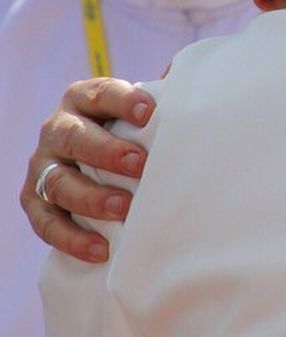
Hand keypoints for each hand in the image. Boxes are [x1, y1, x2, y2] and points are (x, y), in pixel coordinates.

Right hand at [21, 77, 153, 262]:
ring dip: (91, 197)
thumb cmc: (135, 133)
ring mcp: (43, 167)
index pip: (100, 93)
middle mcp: (58, 130)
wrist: (101, 161)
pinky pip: (47, 223)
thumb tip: (199, 87)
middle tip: (139, 164)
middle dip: (106, 151)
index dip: (122, 100)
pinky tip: (101, 249)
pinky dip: (72, 238)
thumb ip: (167, 98)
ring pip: (58, 182)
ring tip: (124, 208)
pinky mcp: (35, 202)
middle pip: (74, 137)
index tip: (149, 112)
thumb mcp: (146, 112)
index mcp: (84, 99)